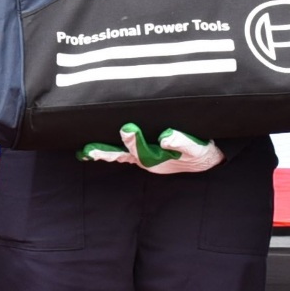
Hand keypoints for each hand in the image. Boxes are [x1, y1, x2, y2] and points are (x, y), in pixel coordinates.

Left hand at [78, 124, 224, 173]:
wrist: (205, 161)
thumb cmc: (201, 152)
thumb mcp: (197, 147)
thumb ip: (182, 141)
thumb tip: (165, 136)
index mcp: (160, 158)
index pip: (144, 151)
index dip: (134, 141)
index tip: (127, 129)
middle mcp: (148, 160)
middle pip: (124, 157)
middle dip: (106, 152)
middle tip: (89, 150)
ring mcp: (144, 158)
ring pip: (120, 156)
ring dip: (102, 153)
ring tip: (84, 152)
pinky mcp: (143, 154)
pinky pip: (123, 153)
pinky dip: (109, 151)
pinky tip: (93, 150)